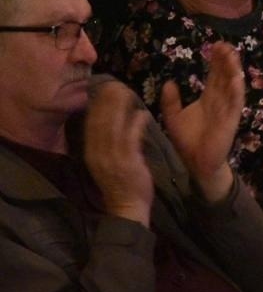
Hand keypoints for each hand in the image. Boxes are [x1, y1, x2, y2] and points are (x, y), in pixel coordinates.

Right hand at [83, 83, 155, 226]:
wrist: (127, 207)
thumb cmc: (122, 182)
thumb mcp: (110, 159)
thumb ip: (112, 141)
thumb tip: (116, 119)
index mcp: (93, 152)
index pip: (91, 124)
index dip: (96, 106)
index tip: (102, 88)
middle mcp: (98, 153)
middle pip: (99, 122)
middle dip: (105, 102)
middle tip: (113, 83)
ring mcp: (112, 158)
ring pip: (112, 128)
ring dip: (118, 109)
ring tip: (125, 91)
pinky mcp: (128, 164)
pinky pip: (131, 141)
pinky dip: (135, 126)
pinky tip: (142, 114)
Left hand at [159, 42, 244, 203]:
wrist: (195, 163)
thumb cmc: (187, 141)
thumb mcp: (173, 117)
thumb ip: (171, 101)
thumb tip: (169, 81)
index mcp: (208, 99)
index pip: (214, 75)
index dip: (215, 61)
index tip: (215, 45)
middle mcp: (220, 101)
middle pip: (224, 76)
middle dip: (226, 60)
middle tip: (224, 44)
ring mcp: (227, 110)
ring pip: (232, 86)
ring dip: (233, 71)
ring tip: (232, 55)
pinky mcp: (230, 121)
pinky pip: (235, 104)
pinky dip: (236, 92)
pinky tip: (236, 79)